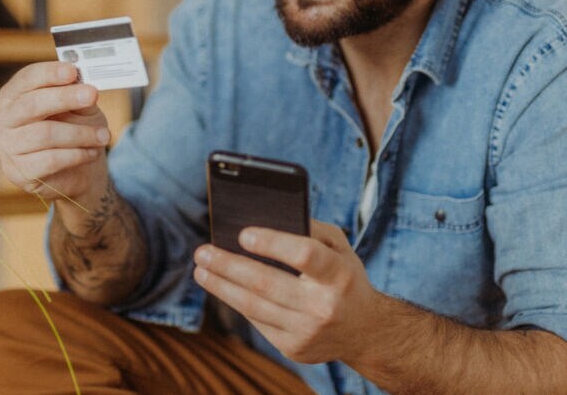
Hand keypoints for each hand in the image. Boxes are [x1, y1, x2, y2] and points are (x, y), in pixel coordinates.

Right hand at [0, 62, 111, 203]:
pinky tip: (91, 153)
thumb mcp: (79, 108)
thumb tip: (82, 84)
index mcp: (13, 96)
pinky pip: (50, 160)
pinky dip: (77, 155)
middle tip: (92, 94)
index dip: (48, 73)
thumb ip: (77, 95)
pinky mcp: (20, 172)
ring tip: (103, 135)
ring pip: (45, 134)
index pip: (26, 79)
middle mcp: (4, 120)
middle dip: (65, 97)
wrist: (76, 171)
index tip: (72, 71)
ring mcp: (8, 147)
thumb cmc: (73, 130)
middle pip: (32, 105)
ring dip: (80, 133)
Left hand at [192, 220, 385, 363]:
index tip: (243, 234)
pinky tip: (223, 287)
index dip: (272, 243)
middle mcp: (324, 306)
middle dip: (228, 266)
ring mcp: (307, 331)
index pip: (304, 255)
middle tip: (202, 251)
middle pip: (266, 283)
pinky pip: (257, 322)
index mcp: (340, 274)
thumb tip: (265, 218)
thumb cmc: (344, 278)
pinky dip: (237, 302)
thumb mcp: (340, 248)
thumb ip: (310, 228)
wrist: (365, 331)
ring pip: (253, 306)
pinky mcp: (294, 348)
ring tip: (201, 270)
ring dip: (221, 286)